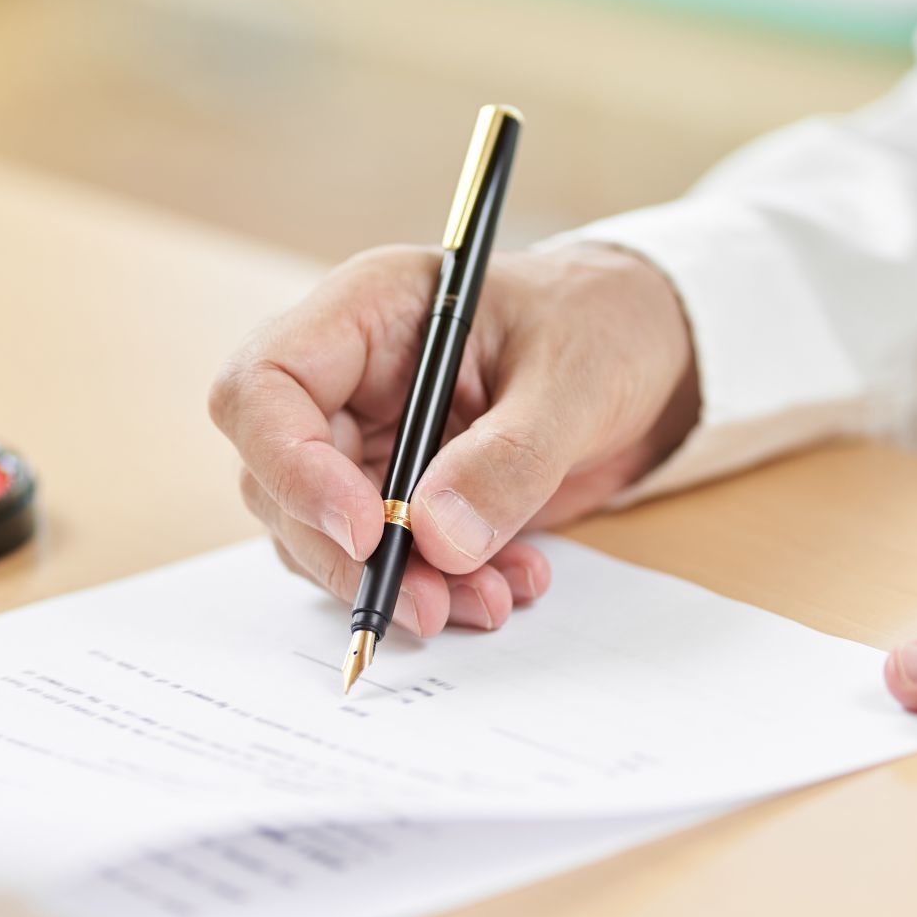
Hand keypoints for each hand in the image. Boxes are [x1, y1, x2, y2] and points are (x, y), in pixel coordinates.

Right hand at [209, 244, 698, 634]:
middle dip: (348, 556)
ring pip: (324, 538)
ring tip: (493, 598)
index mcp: (365, 313)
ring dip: (398, 585)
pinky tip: (509, 583)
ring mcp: (367, 444)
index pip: (262, 388)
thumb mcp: (576, 377)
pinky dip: (437, 590)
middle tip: (427, 603)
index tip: (366, 530)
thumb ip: (510, 455)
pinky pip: (384, 563)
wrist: (654, 356)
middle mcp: (346, 381)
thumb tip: (438, 539)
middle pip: (278, 481)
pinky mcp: (399, 501)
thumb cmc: (606, 325)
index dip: (291, 465)